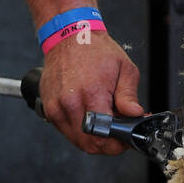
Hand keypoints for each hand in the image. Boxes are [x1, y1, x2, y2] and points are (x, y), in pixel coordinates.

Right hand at [39, 32, 142, 153]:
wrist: (69, 37)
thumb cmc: (95, 50)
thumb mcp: (124, 68)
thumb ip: (129, 96)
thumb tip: (135, 115)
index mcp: (91, 93)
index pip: (104, 136)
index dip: (118, 144)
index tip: (125, 139)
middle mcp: (69, 103)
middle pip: (89, 145)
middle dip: (107, 145)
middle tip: (117, 133)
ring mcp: (56, 108)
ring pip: (77, 141)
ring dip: (93, 139)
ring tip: (103, 122)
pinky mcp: (48, 109)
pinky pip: (66, 132)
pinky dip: (80, 131)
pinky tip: (89, 117)